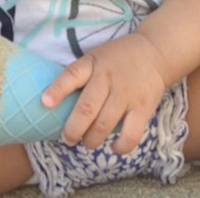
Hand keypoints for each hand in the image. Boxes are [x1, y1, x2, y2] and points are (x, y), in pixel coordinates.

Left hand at [42, 33, 166, 153]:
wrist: (154, 52)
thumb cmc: (116, 58)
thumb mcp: (95, 57)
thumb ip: (81, 76)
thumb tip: (54, 102)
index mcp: (92, 63)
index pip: (72, 75)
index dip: (57, 90)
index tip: (45, 103)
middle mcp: (108, 78)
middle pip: (86, 108)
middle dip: (73, 129)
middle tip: (67, 138)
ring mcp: (126, 94)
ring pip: (104, 125)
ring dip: (92, 140)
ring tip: (87, 142)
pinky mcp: (143, 107)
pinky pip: (131, 134)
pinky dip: (120, 146)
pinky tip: (113, 147)